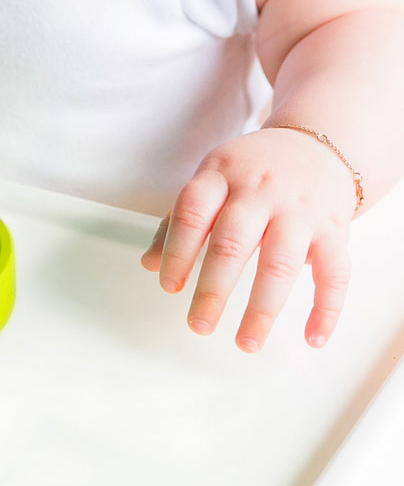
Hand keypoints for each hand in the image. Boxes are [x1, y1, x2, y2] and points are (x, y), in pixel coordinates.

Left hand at [140, 127, 355, 351]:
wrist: (318, 143)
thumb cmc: (253, 170)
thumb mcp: (211, 179)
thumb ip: (180, 220)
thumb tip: (150, 264)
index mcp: (221, 175)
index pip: (192, 213)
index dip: (176, 251)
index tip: (168, 286)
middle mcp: (260, 191)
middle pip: (232, 243)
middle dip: (213, 289)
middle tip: (198, 324)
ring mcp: (299, 211)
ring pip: (280, 264)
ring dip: (262, 309)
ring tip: (245, 342)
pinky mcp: (334, 229)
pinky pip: (334, 273)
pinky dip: (326, 308)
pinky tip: (312, 337)